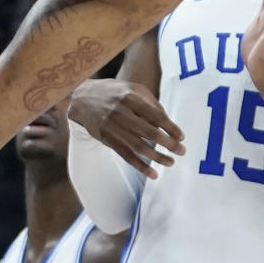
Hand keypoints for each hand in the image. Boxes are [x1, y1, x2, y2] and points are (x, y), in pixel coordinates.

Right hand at [68, 79, 183, 178]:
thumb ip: (150, 102)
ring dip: (157, 157)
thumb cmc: (113, 92)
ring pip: (139, 147)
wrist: (81, 98)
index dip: (171, 128)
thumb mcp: (132, 88)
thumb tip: (168, 121)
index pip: (156, 116)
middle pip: (149, 133)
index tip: (181, 137)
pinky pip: (126, 155)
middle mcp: (121, 112)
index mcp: (130, 97)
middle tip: (181, 151)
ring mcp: (112, 127)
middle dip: (168, 144)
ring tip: (170, 162)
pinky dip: (141, 166)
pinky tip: (153, 174)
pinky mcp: (107, 139)